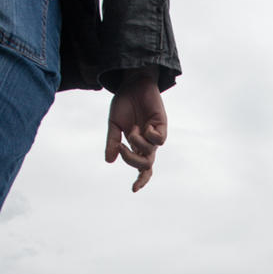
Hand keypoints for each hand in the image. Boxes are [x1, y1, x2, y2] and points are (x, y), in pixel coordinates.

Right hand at [105, 70, 166, 192]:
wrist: (133, 84)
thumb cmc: (124, 104)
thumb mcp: (114, 124)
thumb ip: (112, 142)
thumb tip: (109, 161)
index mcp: (136, 146)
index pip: (143, 169)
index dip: (141, 180)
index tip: (134, 190)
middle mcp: (147, 144)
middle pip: (146, 166)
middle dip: (132, 161)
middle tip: (121, 147)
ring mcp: (155, 135)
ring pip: (150, 152)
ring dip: (138, 144)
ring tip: (132, 129)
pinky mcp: (162, 125)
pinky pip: (160, 140)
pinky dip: (151, 137)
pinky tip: (145, 127)